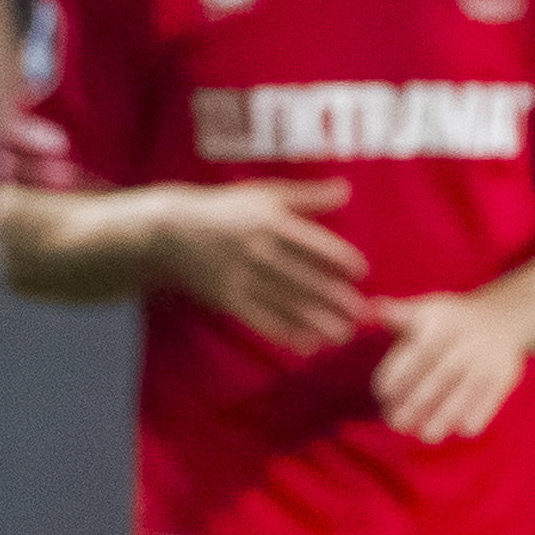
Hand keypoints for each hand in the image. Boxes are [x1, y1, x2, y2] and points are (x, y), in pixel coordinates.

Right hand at [154, 178, 369, 349]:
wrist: (172, 232)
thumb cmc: (226, 209)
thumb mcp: (265, 194)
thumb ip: (307, 196)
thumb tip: (346, 189)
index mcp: (271, 224)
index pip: (312, 244)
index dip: (338, 258)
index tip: (361, 273)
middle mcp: (258, 252)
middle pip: (303, 278)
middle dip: (334, 299)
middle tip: (362, 315)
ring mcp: (241, 277)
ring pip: (284, 303)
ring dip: (315, 322)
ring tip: (342, 336)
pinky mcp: (227, 298)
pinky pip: (259, 319)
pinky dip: (283, 333)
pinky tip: (306, 345)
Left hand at [370, 290, 531, 441]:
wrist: (504, 316)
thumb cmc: (452, 320)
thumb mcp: (427, 309)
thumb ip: (398, 314)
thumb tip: (371, 309)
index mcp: (443, 321)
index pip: (417, 352)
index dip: (398, 374)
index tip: (383, 394)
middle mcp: (467, 339)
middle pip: (440, 375)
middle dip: (416, 402)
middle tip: (396, 423)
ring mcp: (488, 358)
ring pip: (465, 391)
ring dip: (446, 415)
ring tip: (427, 435)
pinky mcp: (505, 375)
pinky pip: (492, 398)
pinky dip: (479, 414)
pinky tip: (462, 430)